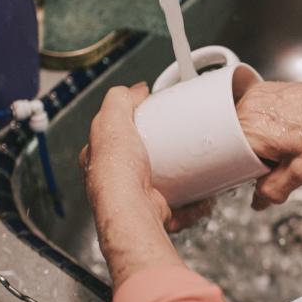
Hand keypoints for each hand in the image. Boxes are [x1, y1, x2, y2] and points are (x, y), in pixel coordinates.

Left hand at [79, 83, 204, 288]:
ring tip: (196, 165)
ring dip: (184, 176)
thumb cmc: (116, 174)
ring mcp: (139, 196)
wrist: (132, 211)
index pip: (116, 133)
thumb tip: (133, 90)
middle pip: (145, 157)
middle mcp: (117, 180)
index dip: (133, 121)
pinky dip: (195, 199)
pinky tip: (202, 192)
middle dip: (165, 150)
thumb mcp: (111, 121)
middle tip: (180, 141)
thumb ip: (119, 99)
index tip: (153, 114)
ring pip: (167, 181)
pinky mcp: (159, 210)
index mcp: (100, 158)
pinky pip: (183, 203)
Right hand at [236, 70, 301, 209]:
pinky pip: (256, 119)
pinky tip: (292, 132)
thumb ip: (274, 190)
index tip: (266, 179)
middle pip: (235, 147)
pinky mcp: (266, 91)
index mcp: (251, 129)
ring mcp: (256, 96)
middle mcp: (248, 107)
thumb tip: (258, 201)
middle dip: (257, 160)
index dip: (246, 176)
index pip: (230, 163)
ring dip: (263, 145)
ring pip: (246, 133)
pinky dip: (268, 131)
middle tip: (285, 163)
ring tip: (292, 145)